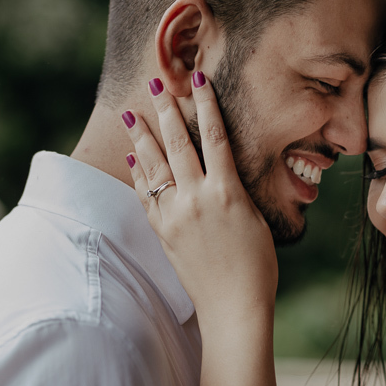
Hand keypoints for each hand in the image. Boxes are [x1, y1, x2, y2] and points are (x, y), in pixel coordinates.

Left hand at [123, 73, 278, 327]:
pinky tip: (132, 158)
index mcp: (227, 192)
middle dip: (165, 110)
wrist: (233, 306)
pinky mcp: (163, 233)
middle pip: (178, 143)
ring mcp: (176, 215)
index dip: (206, 103)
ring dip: (141, 136)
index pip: (216, 136)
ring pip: (154, 166)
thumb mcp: (255, 220)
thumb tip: (220, 174)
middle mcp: (198, 198)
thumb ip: (234, 193)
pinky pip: (146, 196)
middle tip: (154, 84)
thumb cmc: (256, 267)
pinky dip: (138, 174)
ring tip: (129, 113)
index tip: (197, 78)